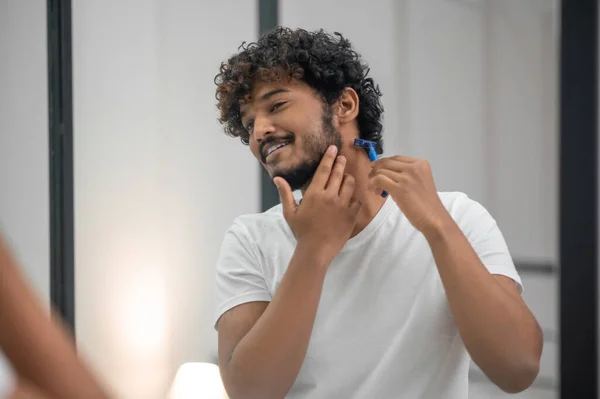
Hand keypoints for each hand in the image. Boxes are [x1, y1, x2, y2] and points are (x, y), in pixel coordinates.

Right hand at [274, 145, 361, 261]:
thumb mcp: (289, 212)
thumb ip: (285, 193)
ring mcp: (342, 205)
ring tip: (346, 176)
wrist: (316, 250)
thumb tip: (277, 178)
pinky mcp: (351, 215)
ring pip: (350, 184)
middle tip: (341, 158)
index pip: (324, 170)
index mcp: (314, 194)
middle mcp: (330, 196)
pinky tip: (352, 196)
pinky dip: (355, 196)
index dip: (329, 157)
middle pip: (338, 173)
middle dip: (340, 163)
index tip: (333, 149)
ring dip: (348, 178)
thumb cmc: (301, 231)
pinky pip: (357, 200)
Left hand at [368, 156, 450, 233]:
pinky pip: (379, 179)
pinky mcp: (399, 188)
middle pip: (386, 162)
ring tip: (376, 190)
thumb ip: (406, 175)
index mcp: (421, 164)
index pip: (395, 158)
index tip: (376, 171)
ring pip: (381, 170)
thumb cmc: (426, 204)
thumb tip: (384, 173)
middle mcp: (414, 167)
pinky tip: (374, 191)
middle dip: (376, 170)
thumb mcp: (419, 182)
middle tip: (372, 180)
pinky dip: (372, 184)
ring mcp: (407, 177)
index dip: (383, 163)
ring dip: (373, 179)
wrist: (434, 218)